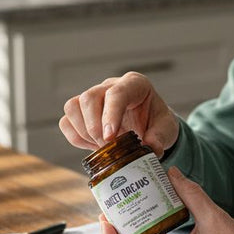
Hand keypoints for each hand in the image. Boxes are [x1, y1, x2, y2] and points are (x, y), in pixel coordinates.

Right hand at [60, 72, 178, 156]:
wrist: (148, 124)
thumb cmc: (157, 122)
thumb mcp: (167, 129)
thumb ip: (160, 138)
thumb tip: (151, 148)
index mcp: (134, 85)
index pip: (116, 93)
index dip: (110, 115)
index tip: (110, 137)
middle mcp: (110, 86)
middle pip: (89, 97)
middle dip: (94, 127)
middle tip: (108, 147)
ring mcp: (93, 97)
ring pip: (72, 106)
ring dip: (83, 132)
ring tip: (101, 147)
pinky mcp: (81, 111)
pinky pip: (66, 122)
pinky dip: (76, 137)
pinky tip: (93, 146)